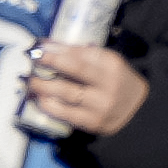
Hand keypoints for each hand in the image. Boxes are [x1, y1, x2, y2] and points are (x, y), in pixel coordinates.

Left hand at [15, 39, 143, 140]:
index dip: (61, 48)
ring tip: (28, 81)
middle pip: (76, 69)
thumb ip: (87, 58)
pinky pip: (64, 113)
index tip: (41, 45)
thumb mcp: (110, 65)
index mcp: (113, 65)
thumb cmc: (118, 83)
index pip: (85, 53)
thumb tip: (53, 47)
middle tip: (31, 58)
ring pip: (65, 93)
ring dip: (42, 86)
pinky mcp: (91, 122)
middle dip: (50, 62)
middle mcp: (107, 84)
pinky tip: (37, 99)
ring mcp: (99, 104)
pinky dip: (48, 105)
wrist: (138, 112)